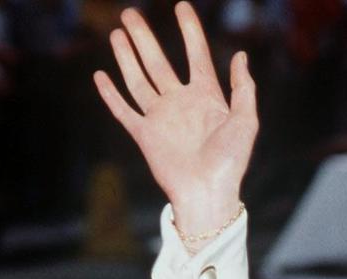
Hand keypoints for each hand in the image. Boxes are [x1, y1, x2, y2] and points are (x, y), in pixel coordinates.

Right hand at [93, 2, 256, 236]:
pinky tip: (101, 76)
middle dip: (144, 38)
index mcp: (207, 97)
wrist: (208, 192)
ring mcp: (161, 118)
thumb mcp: (246, 121)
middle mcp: (181, 103)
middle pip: (158, 62)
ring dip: (127, 57)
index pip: (196, 56)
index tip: (181, 7)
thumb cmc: (231, 161)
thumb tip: (240, 55)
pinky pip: (123, 110)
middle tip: (129, 14)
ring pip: (138, 80)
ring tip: (116, 34)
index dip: (190, 31)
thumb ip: (243, 88)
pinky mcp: (144, 134)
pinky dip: (111, 94)